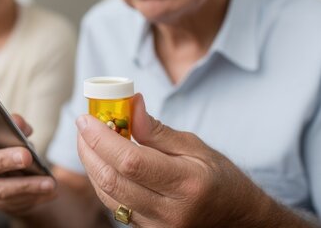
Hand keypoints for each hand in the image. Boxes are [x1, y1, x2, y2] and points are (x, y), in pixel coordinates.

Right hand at [0, 115, 56, 215]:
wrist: (13, 173)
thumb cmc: (8, 144)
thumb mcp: (11, 131)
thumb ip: (13, 124)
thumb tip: (19, 125)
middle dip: (4, 160)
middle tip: (26, 157)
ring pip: (0, 188)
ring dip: (26, 185)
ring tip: (49, 183)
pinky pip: (14, 201)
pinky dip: (34, 195)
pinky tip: (50, 191)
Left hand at [76, 94, 299, 226]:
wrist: (237, 219)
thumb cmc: (219, 178)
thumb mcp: (195, 147)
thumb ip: (157, 131)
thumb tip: (130, 104)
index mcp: (187, 184)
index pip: (131, 161)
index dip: (102, 138)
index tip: (86, 118)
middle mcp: (170, 212)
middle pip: (113, 181)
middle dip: (89, 150)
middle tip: (83, 125)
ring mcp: (157, 227)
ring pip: (108, 196)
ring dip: (91, 166)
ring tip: (88, 140)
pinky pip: (115, 207)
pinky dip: (103, 182)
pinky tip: (101, 162)